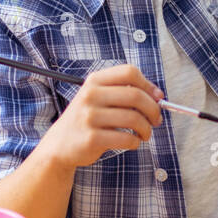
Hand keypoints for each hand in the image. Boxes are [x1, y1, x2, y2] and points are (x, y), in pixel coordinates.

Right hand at [41, 64, 162, 169]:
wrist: (59, 145)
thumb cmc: (86, 120)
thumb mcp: (97, 98)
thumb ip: (123, 92)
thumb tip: (158, 96)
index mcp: (94, 81)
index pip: (129, 72)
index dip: (148, 85)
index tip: (157, 98)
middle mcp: (90, 95)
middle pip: (135, 95)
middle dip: (153, 109)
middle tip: (156, 119)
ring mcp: (89, 117)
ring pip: (134, 118)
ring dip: (146, 128)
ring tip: (145, 134)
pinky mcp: (92, 138)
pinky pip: (126, 138)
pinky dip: (136, 142)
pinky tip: (133, 142)